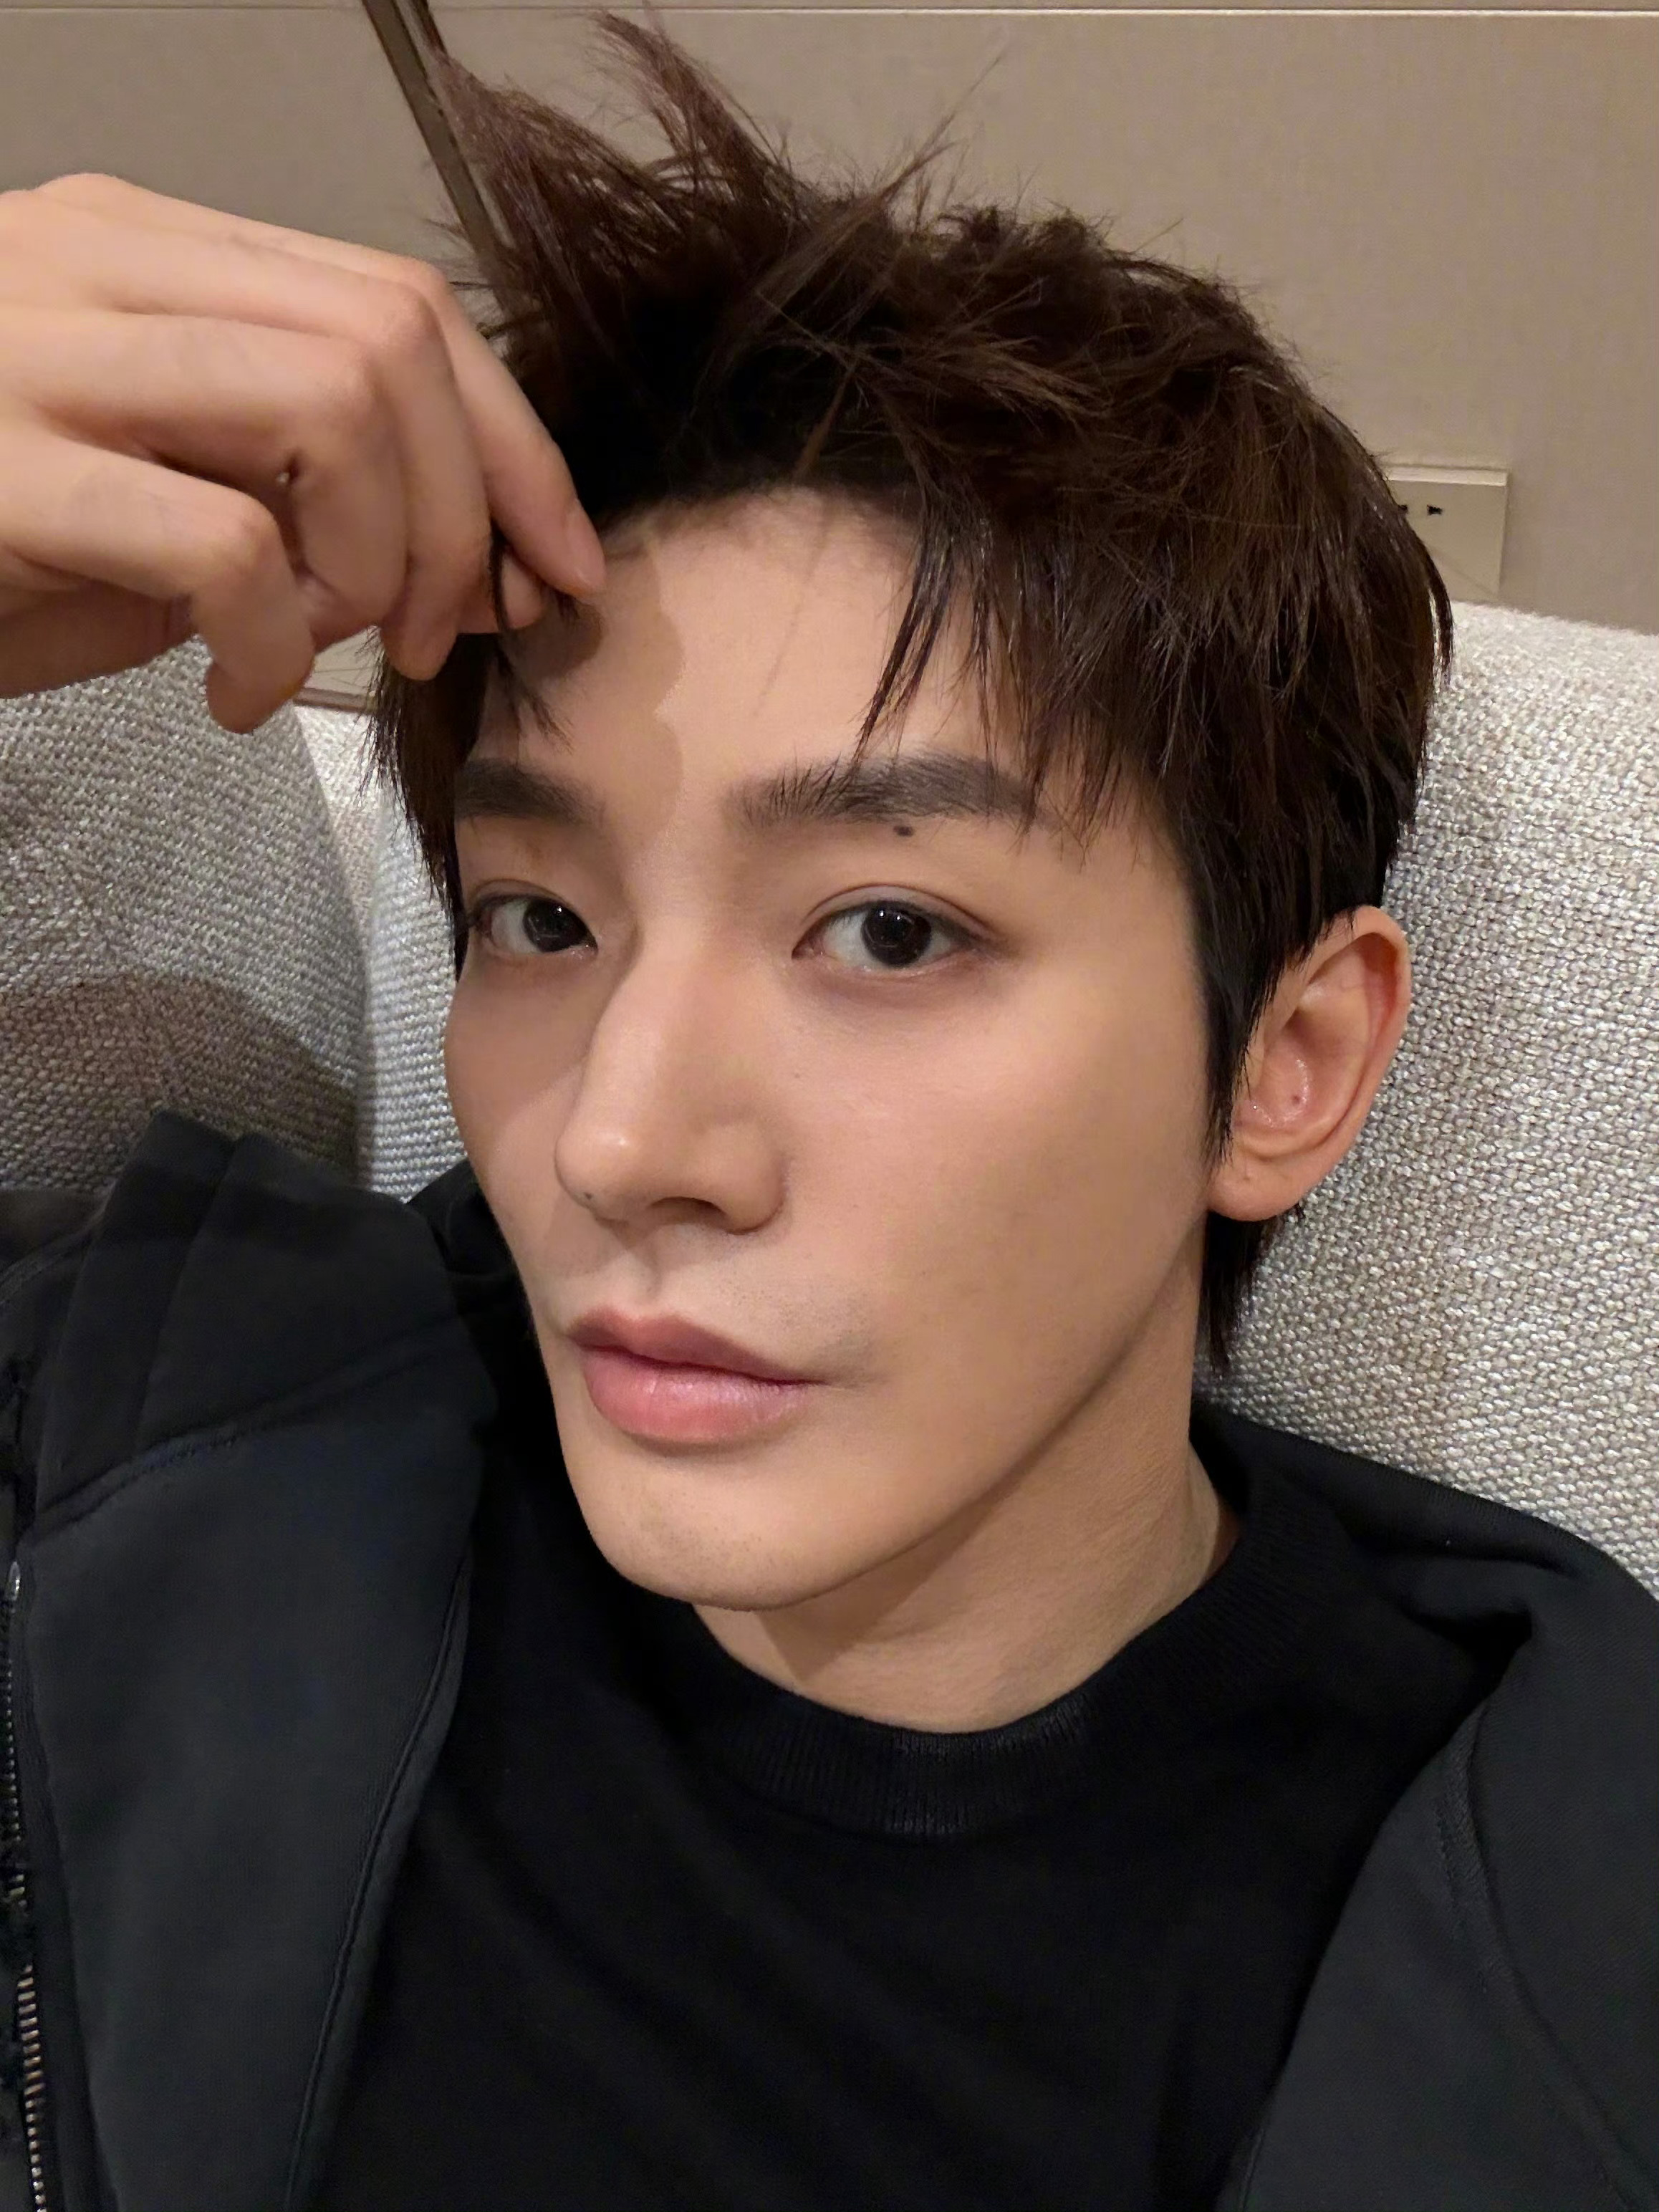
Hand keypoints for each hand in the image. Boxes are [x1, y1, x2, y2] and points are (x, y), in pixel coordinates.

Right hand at [0, 173, 604, 731]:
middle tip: (440, 635)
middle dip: (464, 514)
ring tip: (330, 648)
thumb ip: (289, 476)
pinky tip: (236, 695)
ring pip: (330, 407)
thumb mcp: (156, 482)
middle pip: (390, 347)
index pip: (401, 306)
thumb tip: (459, 548)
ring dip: (378, 560)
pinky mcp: (0, 474)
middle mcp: (101, 266)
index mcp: (152, 250)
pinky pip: (222, 544)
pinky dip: (273, 642)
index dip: (512, 446)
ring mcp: (41, 357)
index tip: (556, 564)